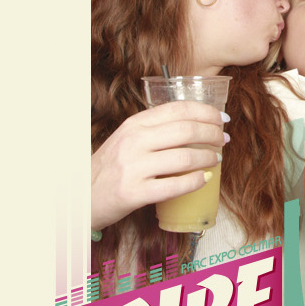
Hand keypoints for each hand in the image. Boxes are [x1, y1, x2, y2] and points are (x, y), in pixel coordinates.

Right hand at [91, 102, 226, 231]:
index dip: (206, 112)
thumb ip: (155, 129)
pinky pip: (175, 185)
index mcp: (135, 124)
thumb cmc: (111, 167)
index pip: (179, 109)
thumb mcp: (128, 139)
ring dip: (208, 158)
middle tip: (223, 140)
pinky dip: (196, 181)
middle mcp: (134, 142)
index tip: (222, 119)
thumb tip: (196, 124)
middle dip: (213, 134)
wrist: (81, 196)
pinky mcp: (134, 193)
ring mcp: (133, 167)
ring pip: (185, 157)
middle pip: (187, 130)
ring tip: (216, 159)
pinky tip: (204, 179)